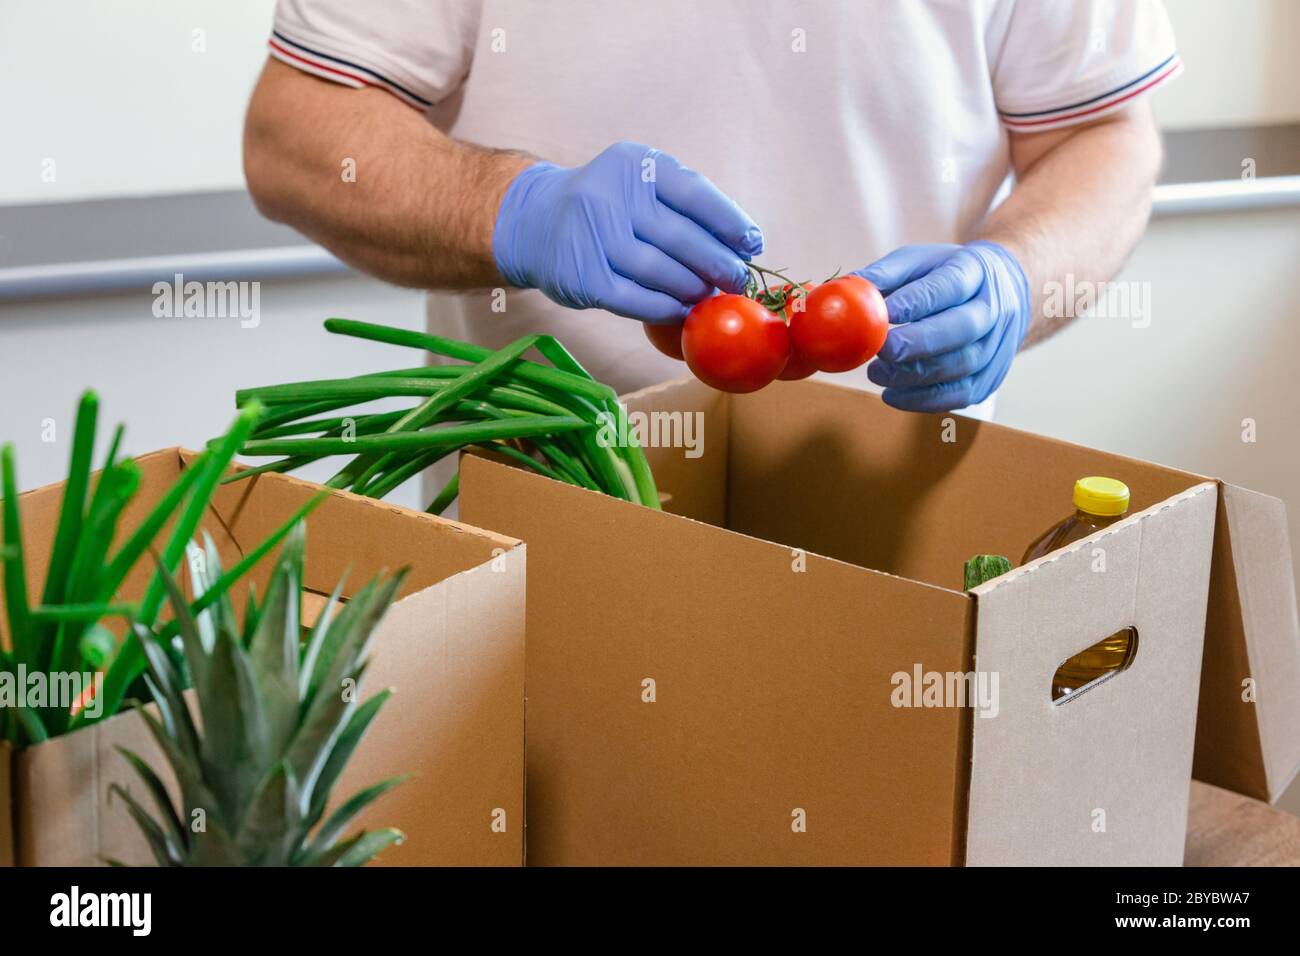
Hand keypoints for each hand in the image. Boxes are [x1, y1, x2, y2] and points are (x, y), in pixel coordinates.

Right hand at [492, 142, 762, 323]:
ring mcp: (593, 236)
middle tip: (738, 281)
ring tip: (708, 295)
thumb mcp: (639, 184)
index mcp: (634, 165)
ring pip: (660, 271)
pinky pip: (636, 300)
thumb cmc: (608, 206)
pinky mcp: (582, 277)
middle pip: (681, 236)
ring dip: (693, 288)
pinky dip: (665, 309)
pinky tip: (683, 312)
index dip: (730, 223)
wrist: (536, 221)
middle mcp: (610, 195)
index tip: (753, 244)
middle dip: (718, 263)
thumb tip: (743, 245)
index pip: (695, 193)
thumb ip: (683, 205)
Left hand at [857, 241, 1031, 411]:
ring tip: (876, 374)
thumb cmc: (947, 275)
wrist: (1004, 291)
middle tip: (880, 352)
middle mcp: (995, 308)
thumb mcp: (919, 261)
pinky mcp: (991, 376)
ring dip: (914, 376)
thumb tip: (846, 290)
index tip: (884, 313)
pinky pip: (961, 395)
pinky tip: (893, 394)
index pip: (949, 286)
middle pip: (962, 329)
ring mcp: (998, 345)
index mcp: (975, 270)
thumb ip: (885, 274)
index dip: (917, 301)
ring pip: (961, 366)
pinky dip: (924, 400)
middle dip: (917, 344)